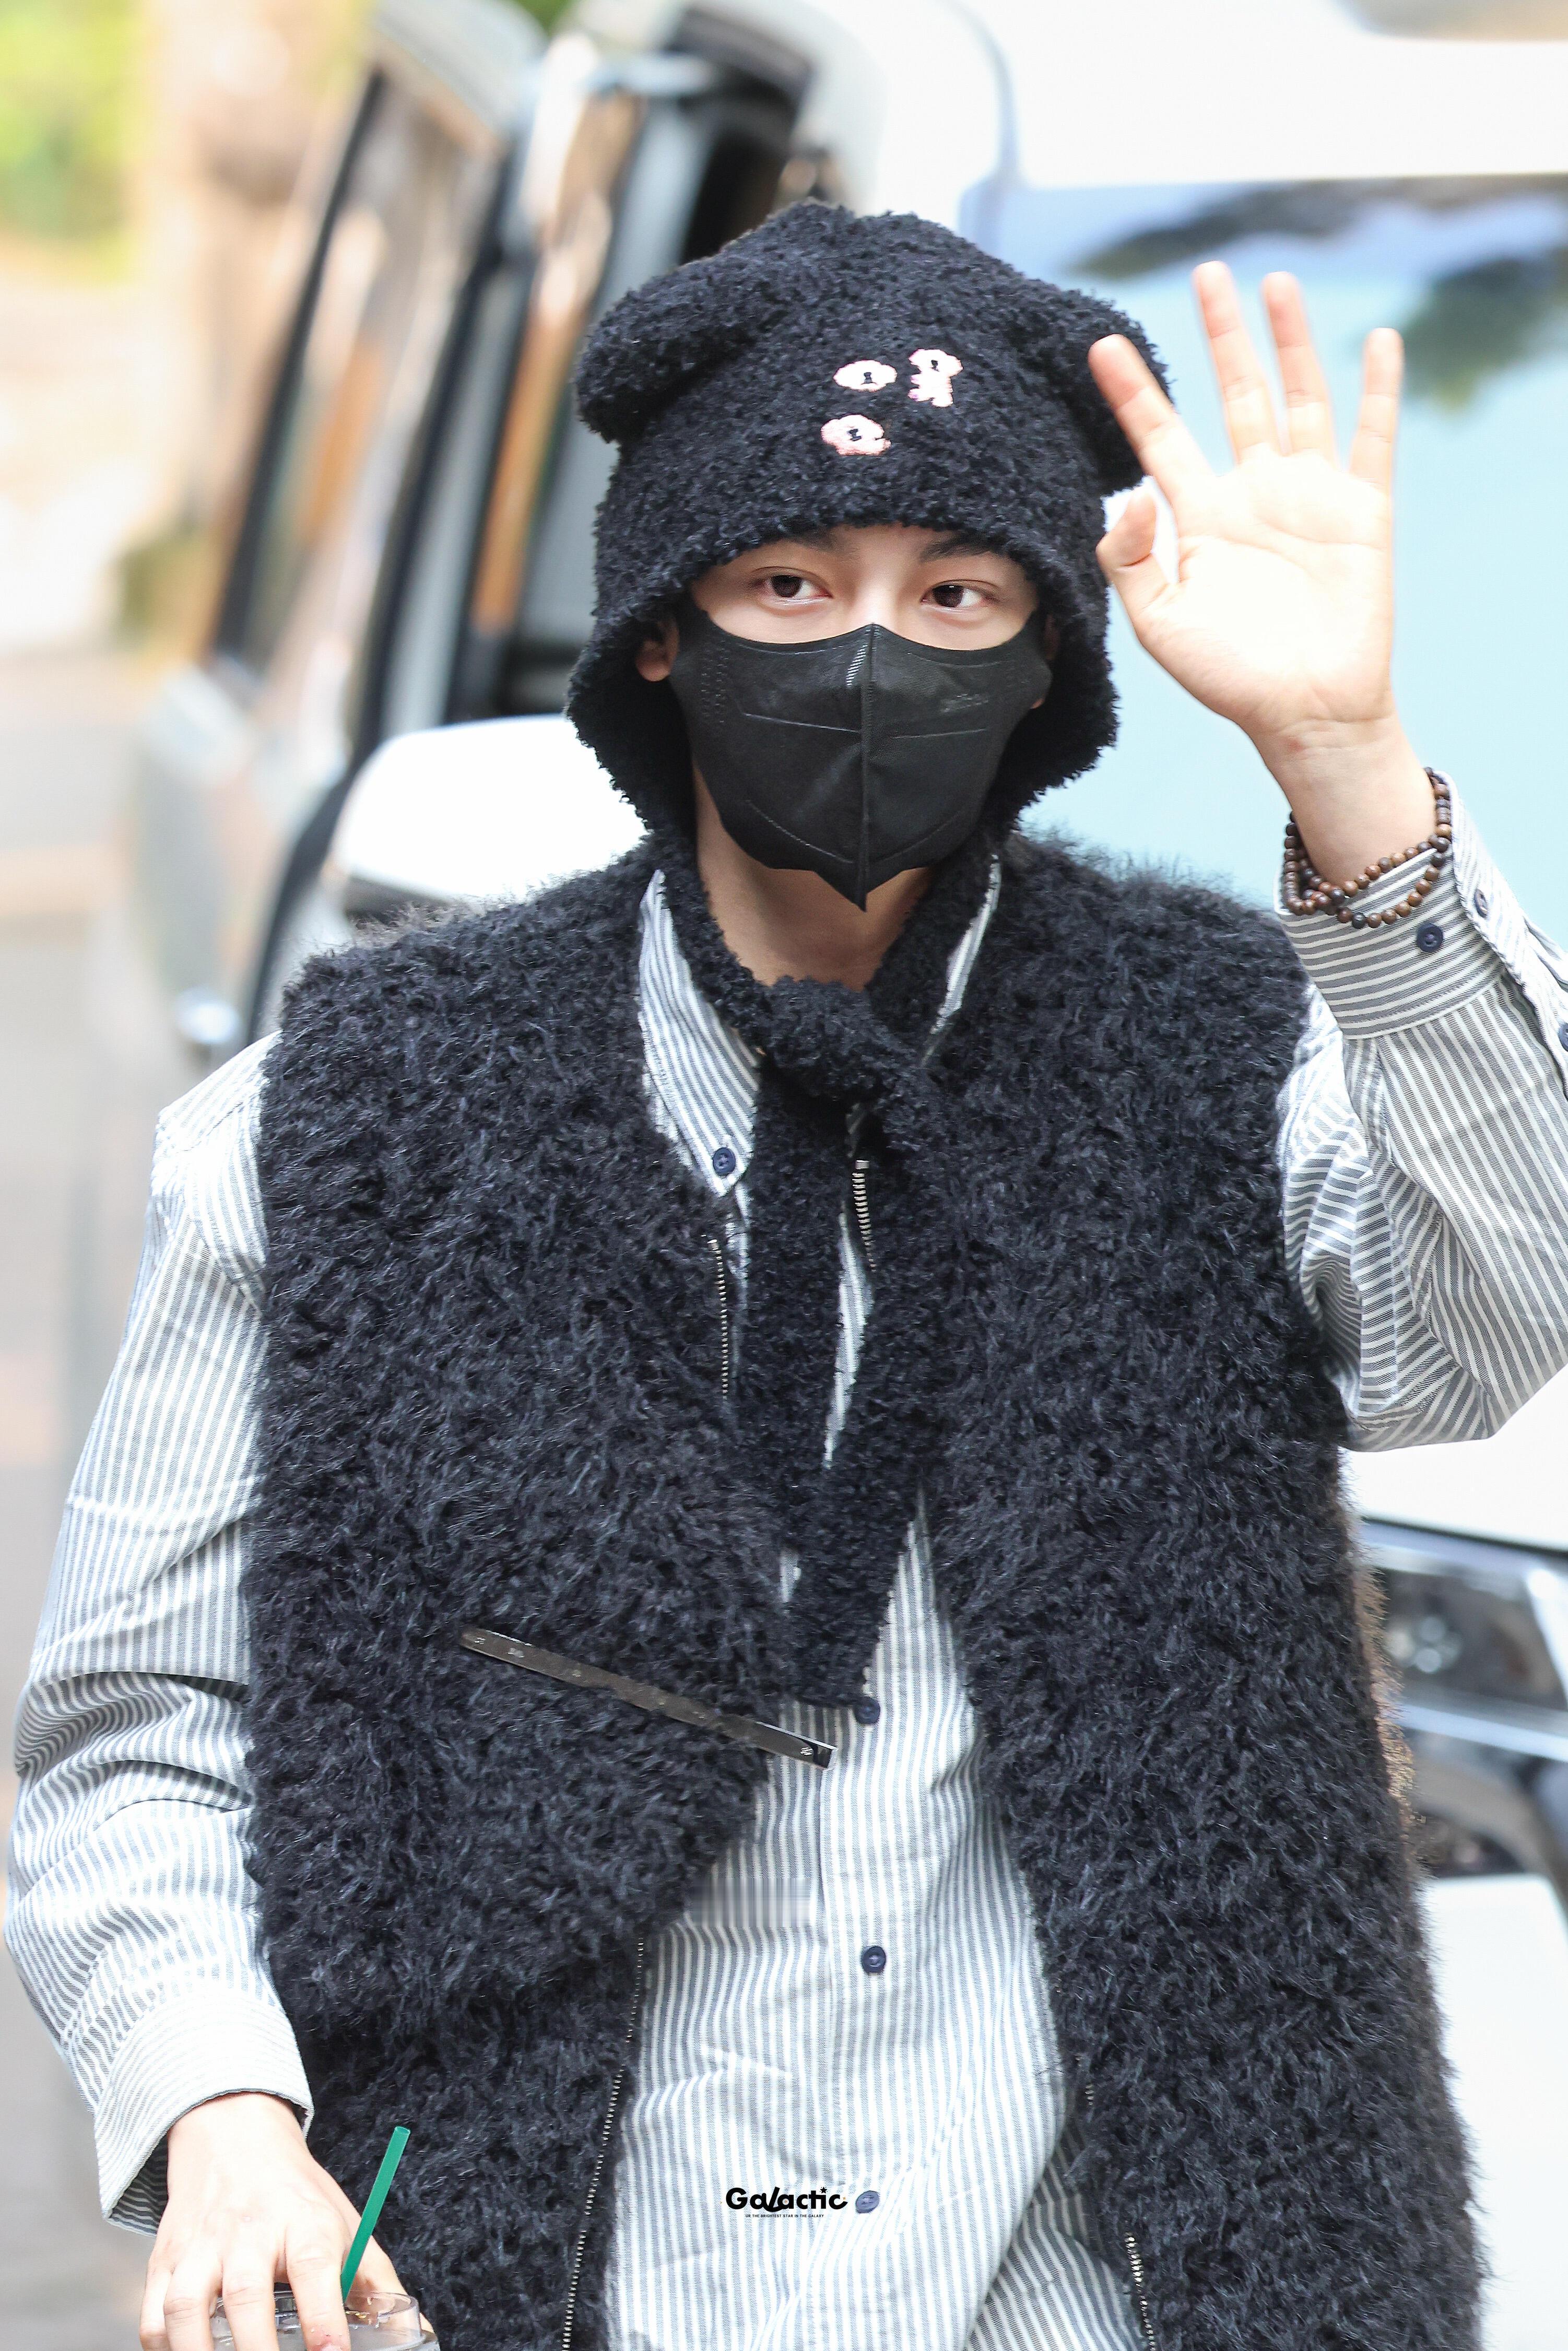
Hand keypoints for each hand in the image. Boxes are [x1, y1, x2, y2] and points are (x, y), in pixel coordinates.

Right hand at [141, 2093, 402, 2350]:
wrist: (234, 2137)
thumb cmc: (297, 2194)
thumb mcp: (347, 2225)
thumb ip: (378, 2284)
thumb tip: (411, 2335)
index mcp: (305, 2222)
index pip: (315, 2268)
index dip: (323, 2320)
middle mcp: (250, 2233)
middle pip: (247, 2295)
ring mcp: (201, 2247)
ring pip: (186, 2306)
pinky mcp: (164, 2260)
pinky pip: (153, 2314)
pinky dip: (163, 2346)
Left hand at [1090, 263, 1435, 883]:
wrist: (1304, 712)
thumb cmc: (1229, 676)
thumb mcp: (1159, 625)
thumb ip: (1130, 560)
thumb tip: (1129, 495)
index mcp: (1201, 516)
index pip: (1159, 438)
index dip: (1132, 393)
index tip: (1100, 345)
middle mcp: (1253, 493)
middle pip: (1234, 396)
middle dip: (1220, 338)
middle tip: (1208, 273)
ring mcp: (1309, 496)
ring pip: (1298, 398)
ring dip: (1289, 342)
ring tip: (1275, 283)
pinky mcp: (1361, 510)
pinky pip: (1372, 439)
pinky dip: (1377, 390)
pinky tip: (1376, 340)